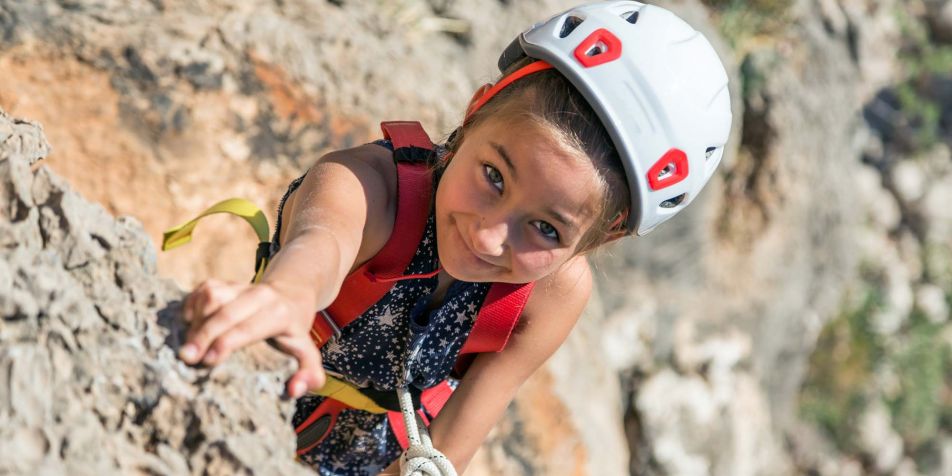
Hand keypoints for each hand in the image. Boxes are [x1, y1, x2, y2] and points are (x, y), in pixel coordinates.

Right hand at [178, 278, 325, 397]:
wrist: (292, 295)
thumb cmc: (294, 331)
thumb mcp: (307, 353)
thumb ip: (310, 375)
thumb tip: (295, 390)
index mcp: (280, 314)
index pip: (248, 328)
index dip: (225, 343)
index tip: (206, 362)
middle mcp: (261, 295)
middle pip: (226, 312)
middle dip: (203, 335)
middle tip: (185, 358)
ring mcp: (243, 286)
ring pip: (212, 295)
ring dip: (196, 319)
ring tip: (188, 343)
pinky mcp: (227, 282)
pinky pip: (203, 288)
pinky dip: (192, 305)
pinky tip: (189, 325)